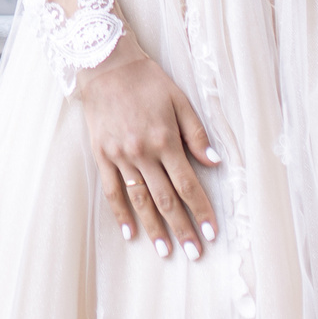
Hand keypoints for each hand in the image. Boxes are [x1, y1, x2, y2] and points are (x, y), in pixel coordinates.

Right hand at [73, 48, 222, 257]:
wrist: (106, 65)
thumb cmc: (147, 80)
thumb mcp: (179, 100)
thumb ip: (197, 134)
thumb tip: (215, 163)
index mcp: (166, 140)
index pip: (188, 185)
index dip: (201, 210)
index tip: (211, 232)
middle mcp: (143, 153)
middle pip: (166, 200)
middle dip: (182, 228)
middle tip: (193, 252)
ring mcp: (120, 156)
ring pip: (140, 200)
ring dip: (154, 228)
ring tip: (165, 250)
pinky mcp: (102, 155)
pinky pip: (112, 190)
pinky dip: (121, 214)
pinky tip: (130, 233)